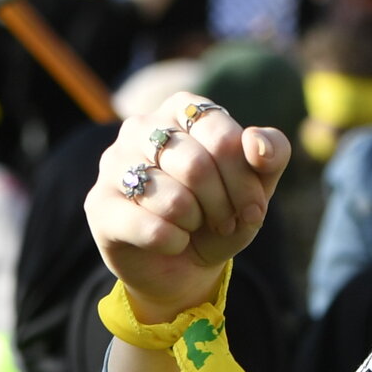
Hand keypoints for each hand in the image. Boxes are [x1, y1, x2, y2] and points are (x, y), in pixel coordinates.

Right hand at [84, 92, 292, 322]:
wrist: (183, 263)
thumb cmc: (219, 213)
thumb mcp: (257, 186)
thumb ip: (272, 154)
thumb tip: (255, 142)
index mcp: (182, 109)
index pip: (221, 135)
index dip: (244, 179)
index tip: (255, 207)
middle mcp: (141, 127)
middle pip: (196, 165)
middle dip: (223, 205)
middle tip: (226, 222)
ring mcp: (113, 163)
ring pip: (171, 197)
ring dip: (196, 222)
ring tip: (196, 227)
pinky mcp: (98, 204)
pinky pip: (149, 227)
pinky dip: (174, 242)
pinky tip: (174, 243)